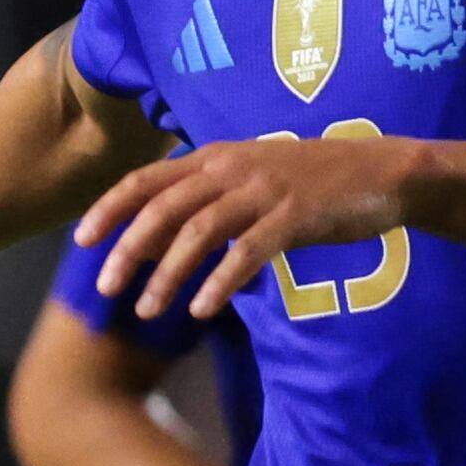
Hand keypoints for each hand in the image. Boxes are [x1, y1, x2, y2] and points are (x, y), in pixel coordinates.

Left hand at [75, 132, 420, 325]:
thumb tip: (157, 234)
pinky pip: (248, 252)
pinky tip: (202, 309)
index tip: (82, 240)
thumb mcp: (250, 178)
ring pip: (200, 232)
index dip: (110, 208)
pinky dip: (220, 282)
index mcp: (216, 156)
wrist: (384, 172)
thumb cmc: (312, 181)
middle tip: (106, 288)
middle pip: (163, 208)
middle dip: (128, 250)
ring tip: (148, 309)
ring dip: (168, 274)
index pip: (146, 179)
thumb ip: (205, 198)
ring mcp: (265, 190)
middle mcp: (233, 167)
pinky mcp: (296, 216)